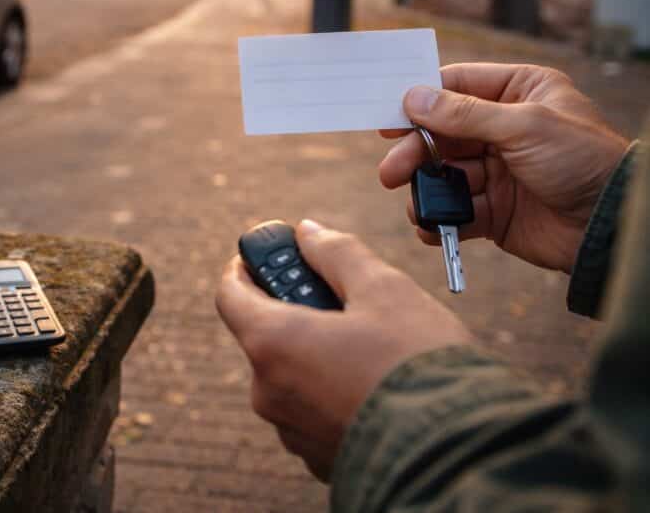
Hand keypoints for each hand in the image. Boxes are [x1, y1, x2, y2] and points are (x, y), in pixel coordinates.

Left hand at [216, 220, 471, 480]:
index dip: (247, 266)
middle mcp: (269, 392)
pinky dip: (335, 391)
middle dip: (298, 309)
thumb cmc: (418, 363)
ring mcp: (292, 431)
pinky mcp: (319, 459)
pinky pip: (316, 412)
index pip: (230, 294)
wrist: (460, 453)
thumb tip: (307, 232)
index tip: (269, 253)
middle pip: (266, 335)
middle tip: (343, 293)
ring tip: (375, 344)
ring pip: (294, 376)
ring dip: (319, 353)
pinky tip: (379, 384)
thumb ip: (337, 253)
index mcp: (272, 344)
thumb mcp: (383, 289)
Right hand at [380, 63, 629, 272]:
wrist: (610, 226)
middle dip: (416, 154)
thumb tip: (414, 97)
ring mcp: (499, 170)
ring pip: (444, 174)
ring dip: (426, 189)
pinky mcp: (495, 210)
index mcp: (520, 93)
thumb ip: (464, 114)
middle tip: (391, 172)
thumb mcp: (524, 126)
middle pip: (442, 134)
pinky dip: (439, 218)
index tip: (389, 117)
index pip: (457, 86)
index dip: (421, 100)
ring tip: (417, 205)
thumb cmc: (584, 161)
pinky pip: (456, 210)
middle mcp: (505, 129)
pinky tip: (430, 225)